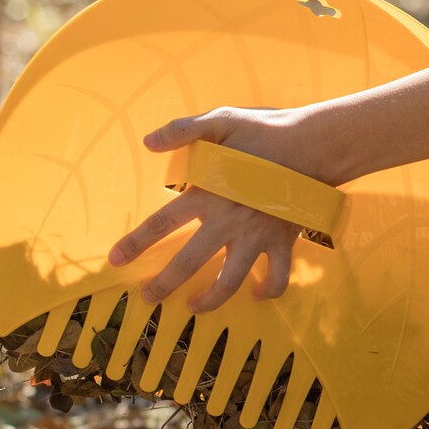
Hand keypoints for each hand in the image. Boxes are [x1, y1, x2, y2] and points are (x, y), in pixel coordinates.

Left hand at [107, 106, 326, 311]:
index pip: (161, 224)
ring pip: (228, 281)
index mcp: (207, 194)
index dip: (135, 243)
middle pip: (188, 262)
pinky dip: (268, 290)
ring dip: (209, 300)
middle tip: (147, 298)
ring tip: (194, 308)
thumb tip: (149, 141)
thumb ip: (183, 130)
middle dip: (164, 284)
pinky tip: (256, 293)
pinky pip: (277, 277)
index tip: (115, 261)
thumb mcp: (220, 120)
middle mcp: (227, 221)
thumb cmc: (264, 130)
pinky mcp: (283, 241)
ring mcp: (256, 236)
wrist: (313, 144)